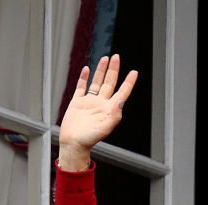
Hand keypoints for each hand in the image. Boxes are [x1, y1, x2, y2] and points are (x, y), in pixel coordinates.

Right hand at [57, 54, 137, 171]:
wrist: (73, 143)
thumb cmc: (90, 139)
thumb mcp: (106, 127)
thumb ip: (115, 113)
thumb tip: (121, 101)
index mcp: (110, 109)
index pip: (122, 92)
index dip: (128, 82)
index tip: (134, 72)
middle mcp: (101, 103)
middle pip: (109, 83)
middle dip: (113, 70)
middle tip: (116, 57)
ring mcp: (89, 102)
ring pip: (97, 82)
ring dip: (101, 71)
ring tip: (105, 59)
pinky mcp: (78, 102)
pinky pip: (82, 87)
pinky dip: (84, 78)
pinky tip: (87, 69)